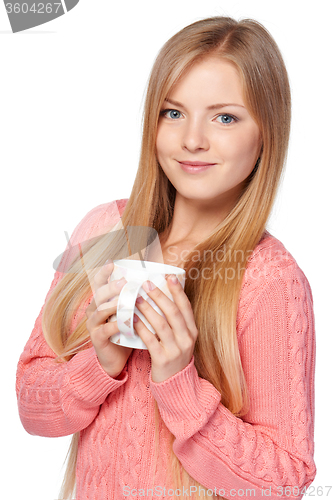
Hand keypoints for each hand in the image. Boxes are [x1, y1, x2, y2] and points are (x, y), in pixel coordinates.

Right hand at [85, 261, 132, 377]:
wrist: (117, 359)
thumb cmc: (127, 331)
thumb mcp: (130, 312)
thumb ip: (135, 298)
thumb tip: (155, 281)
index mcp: (102, 301)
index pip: (99, 282)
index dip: (103, 272)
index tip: (111, 262)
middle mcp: (94, 309)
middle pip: (99, 294)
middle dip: (111, 287)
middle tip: (124, 282)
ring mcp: (94, 324)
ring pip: (100, 310)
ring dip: (114, 304)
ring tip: (126, 301)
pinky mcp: (97, 338)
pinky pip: (105, 329)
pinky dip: (116, 325)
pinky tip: (127, 323)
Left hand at [133, 275, 197, 382]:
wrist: (174, 384)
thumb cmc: (173, 355)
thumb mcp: (180, 338)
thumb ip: (174, 321)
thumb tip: (161, 295)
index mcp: (192, 331)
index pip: (186, 307)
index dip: (177, 290)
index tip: (169, 275)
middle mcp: (186, 339)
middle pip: (173, 312)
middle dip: (159, 296)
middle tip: (146, 283)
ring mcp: (175, 350)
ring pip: (161, 324)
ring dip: (147, 309)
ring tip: (135, 298)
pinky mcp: (162, 360)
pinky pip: (150, 340)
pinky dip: (141, 328)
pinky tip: (132, 319)